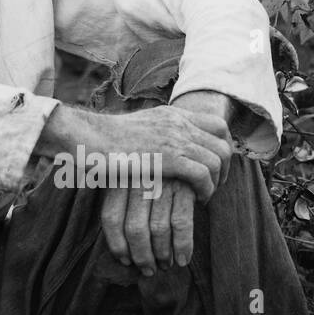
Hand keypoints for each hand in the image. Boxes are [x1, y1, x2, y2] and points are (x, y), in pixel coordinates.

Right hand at [35, 99, 233, 202]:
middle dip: (226, 168)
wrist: (87, 138)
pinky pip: (204, 175)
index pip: (217, 125)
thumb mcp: (138, 130)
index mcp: (173, 114)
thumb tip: (163, 148)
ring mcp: (176, 138)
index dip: (224, 146)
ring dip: (217, 182)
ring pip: (218, 160)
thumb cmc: (104, 140)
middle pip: (223, 143)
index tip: (217, 166)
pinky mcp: (170, 158)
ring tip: (205, 196)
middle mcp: (179, 123)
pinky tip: (198, 200)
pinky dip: (207, 190)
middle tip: (216, 186)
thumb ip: (156, 134)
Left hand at [100, 178, 195, 275]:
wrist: (184, 149)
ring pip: (157, 229)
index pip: (111, 218)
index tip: (125, 260)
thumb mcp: (128, 177)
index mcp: (119, 178)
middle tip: (148, 270)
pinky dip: (182, 246)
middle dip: (142, 256)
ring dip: (162, 254)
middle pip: (134, 228)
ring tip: (165, 265)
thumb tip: (122, 251)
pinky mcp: (185, 186)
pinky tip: (182, 260)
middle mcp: (139, 179)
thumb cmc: (152, 171)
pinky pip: (181, 223)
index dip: (116, 245)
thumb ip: (121, 203)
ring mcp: (163, 182)